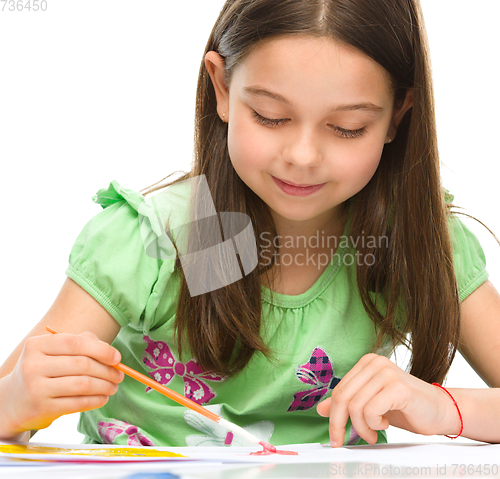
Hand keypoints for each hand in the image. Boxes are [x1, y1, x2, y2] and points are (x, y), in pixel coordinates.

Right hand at [0, 331, 123, 438]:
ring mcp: (36, 388)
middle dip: (107, 370)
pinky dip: (96, 400)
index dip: (102, 349)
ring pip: (83, 384)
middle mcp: (33, 365)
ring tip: (113, 387)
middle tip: (119, 375)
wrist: (12, 402)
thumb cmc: (42, 371)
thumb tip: (110, 352)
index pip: (76, 343)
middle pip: (82, 364)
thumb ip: (81, 343)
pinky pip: (78, 403)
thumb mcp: (53, 352)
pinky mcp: (42, 409)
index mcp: (37, 345)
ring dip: (104, 386)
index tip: (117, 358)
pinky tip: (103, 398)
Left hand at [316, 353, 460, 446]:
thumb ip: (347, 403)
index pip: (338, 391)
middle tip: (345, 441)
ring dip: (363, 428)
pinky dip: (375, 424)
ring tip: (374, 432)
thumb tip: (320, 409)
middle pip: (342, 397)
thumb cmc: (406, 407)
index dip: (333, 417)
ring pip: (355, 406)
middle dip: (341, 425)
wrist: (441, 411)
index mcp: (366, 363)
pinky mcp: (398, 386)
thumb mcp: (371, 404)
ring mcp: (386, 372)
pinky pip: (371, 410)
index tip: (335, 437)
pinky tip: (386, 423)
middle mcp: (375, 363)